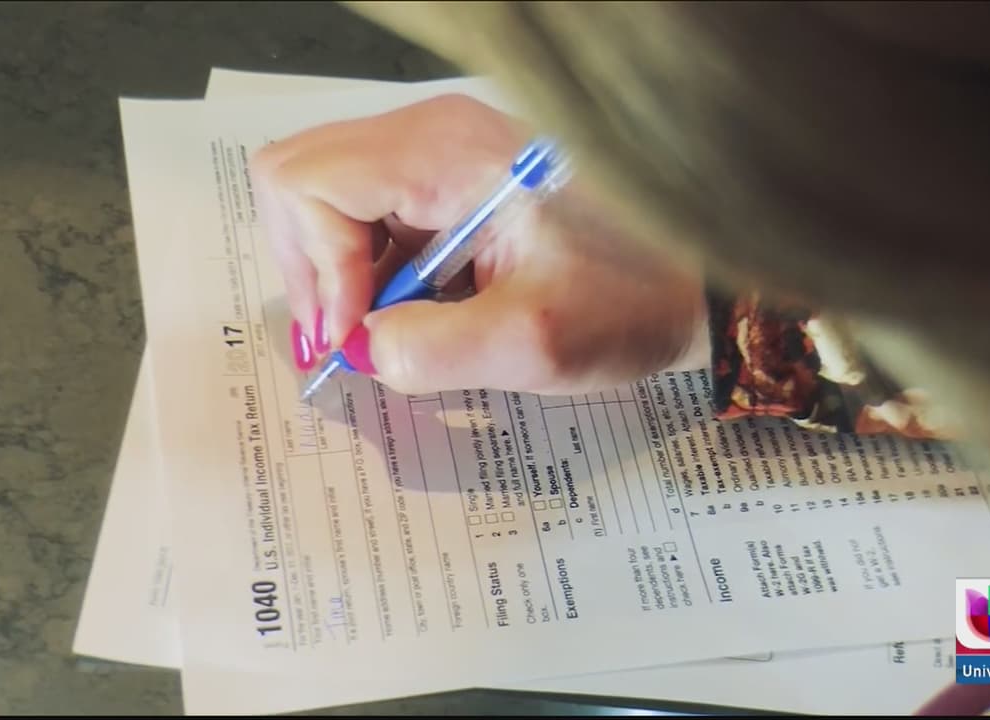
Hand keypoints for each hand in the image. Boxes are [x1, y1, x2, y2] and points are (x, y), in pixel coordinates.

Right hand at [250, 93, 708, 396]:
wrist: (689, 282)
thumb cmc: (628, 300)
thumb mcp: (532, 341)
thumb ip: (431, 352)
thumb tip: (363, 349)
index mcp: (447, 153)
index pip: (308, 182)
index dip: (316, 268)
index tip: (357, 334)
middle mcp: (431, 133)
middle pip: (300, 178)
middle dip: (310, 266)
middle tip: (353, 335)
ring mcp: (437, 151)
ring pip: (327, 197)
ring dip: (340, 273)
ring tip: (391, 327)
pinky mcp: (446, 179)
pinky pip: (369, 214)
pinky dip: (370, 268)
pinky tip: (419, 308)